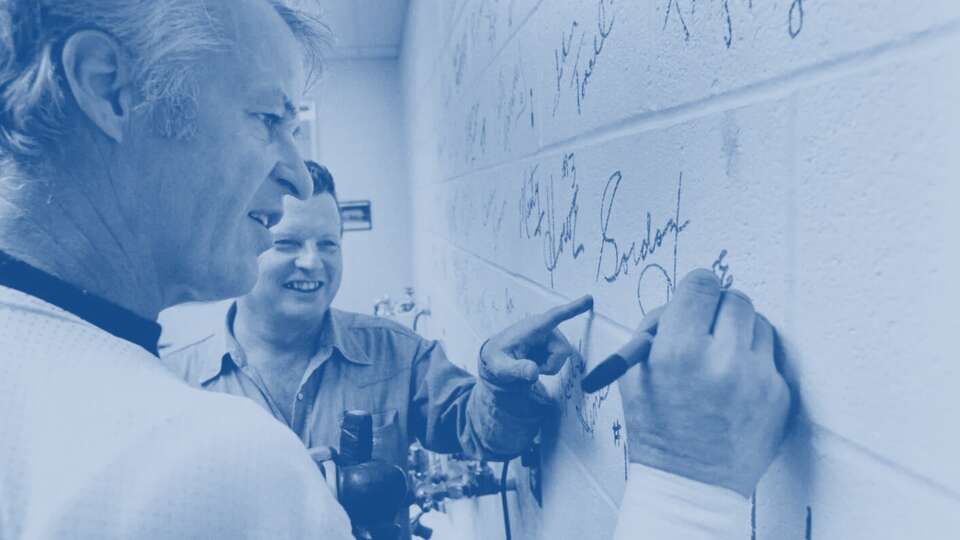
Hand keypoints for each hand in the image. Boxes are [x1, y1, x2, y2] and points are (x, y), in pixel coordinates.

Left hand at [480, 295, 592, 389]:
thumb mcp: (501, 367)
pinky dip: (548, 366)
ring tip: (529, 362)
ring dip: (547, 366)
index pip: (554, 316)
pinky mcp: (553, 342)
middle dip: (548, 365)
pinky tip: (534, 361)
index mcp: (531, 327)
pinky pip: (560, 359)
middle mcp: (544, 328)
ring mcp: (550, 335)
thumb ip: (516, 370)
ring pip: (562, 357)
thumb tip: (534, 372)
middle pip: (562, 351)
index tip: (589, 299)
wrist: (497, 360)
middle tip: (527, 367)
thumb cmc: (497, 359)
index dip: (572, 309)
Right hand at [618, 269, 789, 496]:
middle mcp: (722, 360)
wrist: (690, 483)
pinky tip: (735, 385)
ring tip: (722, 358)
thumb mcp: (633, 374)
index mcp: (678, 351)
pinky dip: (754, 363)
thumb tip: (682, 302)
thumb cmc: (657, 429)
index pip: (701, 285)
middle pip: (735, 299)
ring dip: (740, 333)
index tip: (695, 298)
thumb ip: (655, 330)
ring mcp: (757, 379)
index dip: (695, 290)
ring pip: (759, 324)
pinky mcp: (779, 395)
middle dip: (718, 309)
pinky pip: (771, 358)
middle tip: (708, 327)